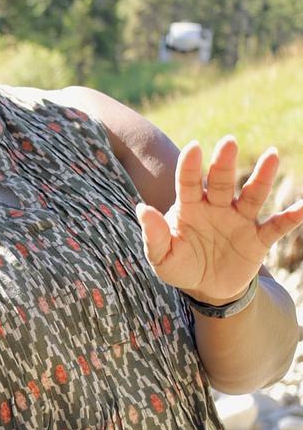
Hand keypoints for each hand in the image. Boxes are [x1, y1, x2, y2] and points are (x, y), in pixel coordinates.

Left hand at [135, 137, 302, 305]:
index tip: (194, 147)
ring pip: (252, 195)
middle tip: (229, 141)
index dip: (190, 166)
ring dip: (262, 177)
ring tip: (272, 155)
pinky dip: (291, 217)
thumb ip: (153, 235)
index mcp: (189, 207)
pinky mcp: (258, 239)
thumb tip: (142, 209)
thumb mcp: (162, 256)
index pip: (188, 182)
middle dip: (224, 163)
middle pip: (221, 181)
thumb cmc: (180, 265)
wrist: (206, 288)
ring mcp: (239, 220)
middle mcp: (216, 207)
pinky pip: (277, 226)